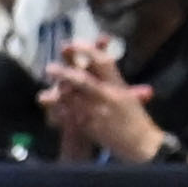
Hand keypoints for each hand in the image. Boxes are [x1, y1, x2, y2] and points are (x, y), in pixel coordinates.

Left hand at [45, 44, 165, 162]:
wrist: (142, 143)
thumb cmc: (134, 116)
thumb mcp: (127, 94)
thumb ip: (110, 80)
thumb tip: (93, 61)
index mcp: (118, 86)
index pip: (103, 62)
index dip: (88, 50)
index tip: (74, 43)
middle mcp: (108, 96)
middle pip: (83, 80)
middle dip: (64, 73)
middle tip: (49, 68)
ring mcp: (98, 112)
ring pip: (72, 100)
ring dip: (56, 95)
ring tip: (44, 95)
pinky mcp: (90, 127)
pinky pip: (69, 117)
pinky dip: (58, 113)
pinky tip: (51, 112)